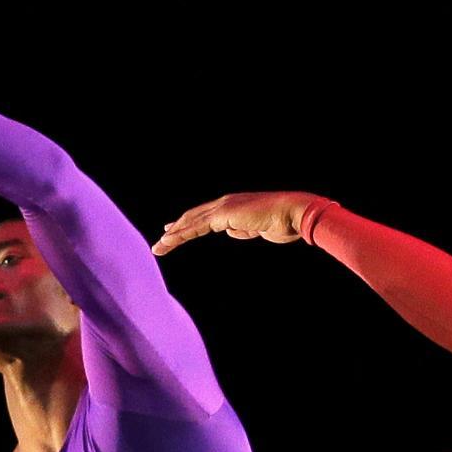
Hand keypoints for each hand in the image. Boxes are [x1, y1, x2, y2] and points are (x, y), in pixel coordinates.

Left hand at [152, 190, 327, 256]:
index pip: (205, 216)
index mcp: (232, 206)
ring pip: (191, 221)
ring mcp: (222, 208)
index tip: (176, 231)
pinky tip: (170, 240)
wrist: (292, 213)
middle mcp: (224, 204)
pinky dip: (181, 234)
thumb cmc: (282, 222)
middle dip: (177, 229)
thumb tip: (231, 231)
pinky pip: (197, 226)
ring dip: (173, 235)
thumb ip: (243, 229)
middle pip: (194, 217)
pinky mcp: (223, 215)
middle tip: (162, 241)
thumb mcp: (259, 229)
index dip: (190, 224)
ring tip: (159, 247)